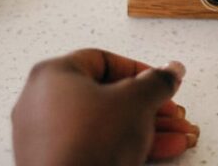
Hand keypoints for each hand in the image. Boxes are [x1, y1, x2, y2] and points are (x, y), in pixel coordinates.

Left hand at [12, 49, 198, 165]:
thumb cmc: (87, 145)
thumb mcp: (136, 102)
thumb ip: (157, 82)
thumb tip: (169, 72)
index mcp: (52, 75)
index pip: (104, 61)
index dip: (140, 71)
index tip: (160, 82)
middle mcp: (41, 103)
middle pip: (107, 96)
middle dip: (150, 107)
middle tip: (171, 113)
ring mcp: (44, 137)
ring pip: (105, 125)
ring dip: (146, 129)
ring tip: (177, 138)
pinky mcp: (54, 162)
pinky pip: (95, 146)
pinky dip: (124, 146)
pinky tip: (158, 151)